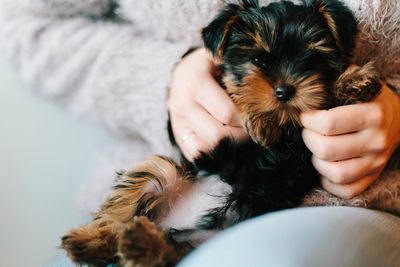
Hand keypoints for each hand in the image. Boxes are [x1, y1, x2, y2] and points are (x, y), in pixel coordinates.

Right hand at [168, 48, 248, 160]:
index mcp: (196, 83)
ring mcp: (178, 123)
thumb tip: (271, 91)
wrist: (183, 74)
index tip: (258, 114)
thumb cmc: (211, 65)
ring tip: (238, 133)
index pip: (228, 114)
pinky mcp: (178, 136)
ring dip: (228, 145)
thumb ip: (242, 72)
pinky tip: (225, 142)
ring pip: (208, 149)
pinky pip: (195, 155)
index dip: (247, 118)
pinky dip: (213, 153)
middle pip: (218, 136)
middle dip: (240, 135)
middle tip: (252, 127)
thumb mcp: (225, 59)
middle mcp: (183, 105)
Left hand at [301, 83, 399, 198]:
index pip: (329, 123)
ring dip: (317, 161)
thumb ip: (334, 81)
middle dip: (308, 139)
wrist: (399, 117)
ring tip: (316, 148)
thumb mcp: (357, 82)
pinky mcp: (373, 177)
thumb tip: (301, 86)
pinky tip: (326, 165)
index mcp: (374, 114)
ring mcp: (376, 162)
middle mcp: (377, 141)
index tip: (305, 115)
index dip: (308, 120)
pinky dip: (329, 181)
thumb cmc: (368, 98)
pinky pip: (347, 190)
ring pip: (336, 174)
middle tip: (307, 131)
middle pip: (327, 150)